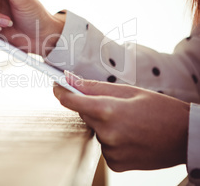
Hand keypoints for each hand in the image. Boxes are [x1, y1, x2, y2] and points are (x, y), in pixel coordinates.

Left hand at [53, 72, 189, 171]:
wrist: (186, 138)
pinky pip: (104, 146)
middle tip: (115, 105)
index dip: (61, 92)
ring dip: (104, 124)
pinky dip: (111, 139)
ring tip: (129, 122)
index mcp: (108, 110)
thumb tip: (69, 80)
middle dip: (93, 107)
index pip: (71, 101)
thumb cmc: (161, 110)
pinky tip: (129, 136)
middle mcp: (106, 133)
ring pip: (95, 130)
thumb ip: (95, 87)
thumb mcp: (129, 91)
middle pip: (84, 114)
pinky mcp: (115, 163)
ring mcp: (110, 150)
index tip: (56, 86)